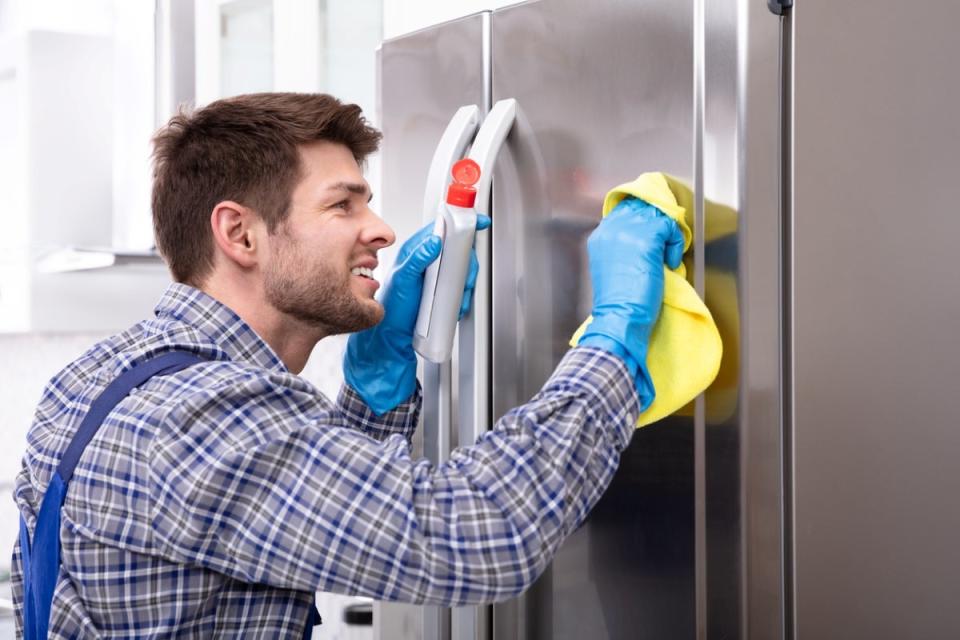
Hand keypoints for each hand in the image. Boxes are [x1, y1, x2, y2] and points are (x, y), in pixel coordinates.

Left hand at [344, 214, 491, 414]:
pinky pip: (461, 287)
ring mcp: (437, 276)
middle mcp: (428, 260)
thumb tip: (434, 242)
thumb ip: (417, 259)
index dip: (462, 222)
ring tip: (457, 297)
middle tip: (464, 279)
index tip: (478, 221)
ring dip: (466, 284)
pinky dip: (463, 296)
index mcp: (417, 250)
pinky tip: (456, 304)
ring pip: (463, 271)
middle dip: (468, 265)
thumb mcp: (404, 280)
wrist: (394, 335)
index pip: (443, 228)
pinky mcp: (444, 290)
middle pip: (460, 250)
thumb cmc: (394, 308)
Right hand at [578, 197, 683, 408]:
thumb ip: (624, 248)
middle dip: (659, 226)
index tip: (656, 236)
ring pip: (658, 216)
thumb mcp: (615, 268)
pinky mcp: (646, 240)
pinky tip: (670, 263)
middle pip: (642, 209)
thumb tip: (647, 238)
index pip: (625, 210)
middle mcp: (611, 230)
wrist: (619, 319)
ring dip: (668, 235)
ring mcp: (628, 233)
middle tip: (665, 246)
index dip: (645, 220)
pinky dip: (675, 243)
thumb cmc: (619, 303)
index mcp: (600, 237)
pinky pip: (670, 228)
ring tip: (667, 257)